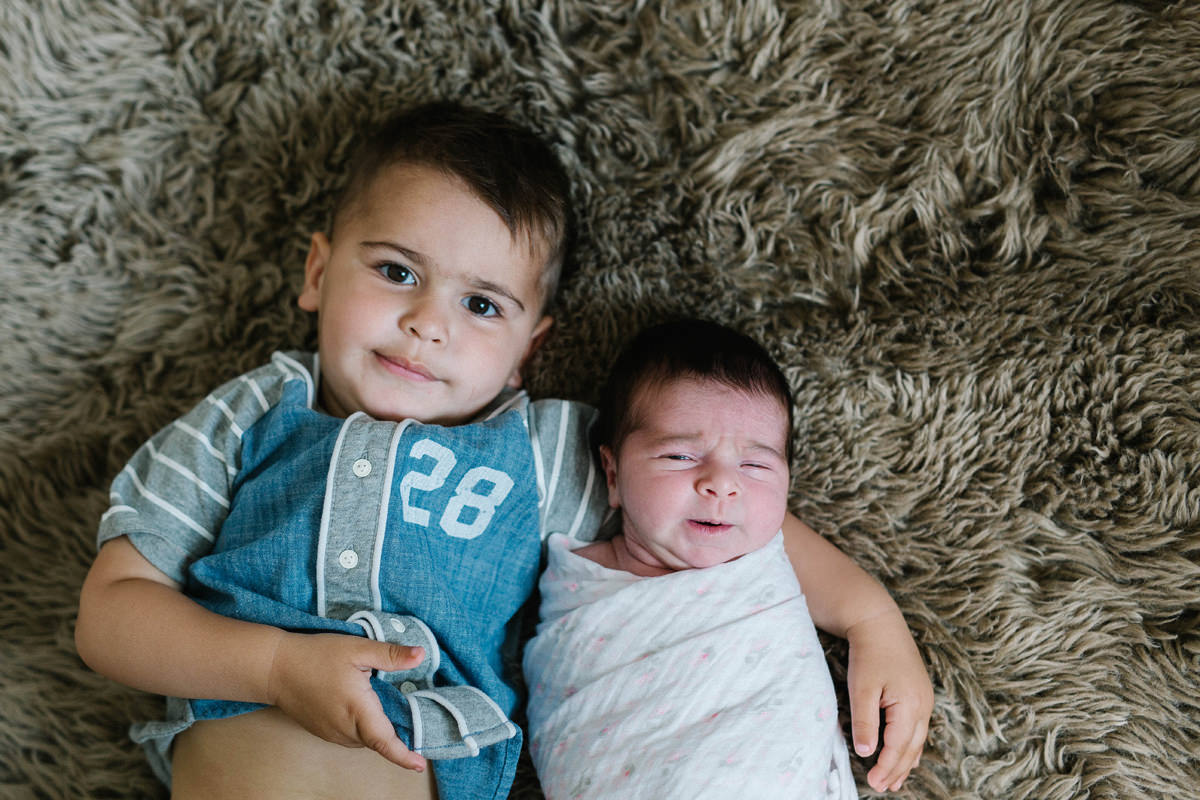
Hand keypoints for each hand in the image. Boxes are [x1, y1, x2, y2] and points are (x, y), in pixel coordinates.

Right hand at [266, 631, 428, 771]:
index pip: (385, 742)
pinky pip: (350, 736)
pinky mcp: (323, 732)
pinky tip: (363, 708)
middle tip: (413, 718)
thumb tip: (421, 655)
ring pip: (364, 739)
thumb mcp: (357, 649)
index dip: (404, 756)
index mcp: (358, 710)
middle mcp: (345, 728)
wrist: (275, 668)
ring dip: (377, 730)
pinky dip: (363, 729)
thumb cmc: (316, 656)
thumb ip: (390, 655)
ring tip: (389, 709)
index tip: (420, 764)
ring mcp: (332, 733)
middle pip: (378, 740)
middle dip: (396, 736)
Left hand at [844, 609, 932, 791]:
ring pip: (917, 739)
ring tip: (895, 780)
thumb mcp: (862, 687)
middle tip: (883, 788)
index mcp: (911, 705)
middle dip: (897, 769)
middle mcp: (923, 704)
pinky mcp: (919, 693)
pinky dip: (910, 744)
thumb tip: (866, 752)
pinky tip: (907, 754)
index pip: (899, 746)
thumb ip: (865, 721)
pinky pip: (918, 727)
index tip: (874, 783)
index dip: (886, 766)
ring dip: (906, 761)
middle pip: (911, 747)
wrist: (878, 621)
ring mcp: (924, 698)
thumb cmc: (869, 653)